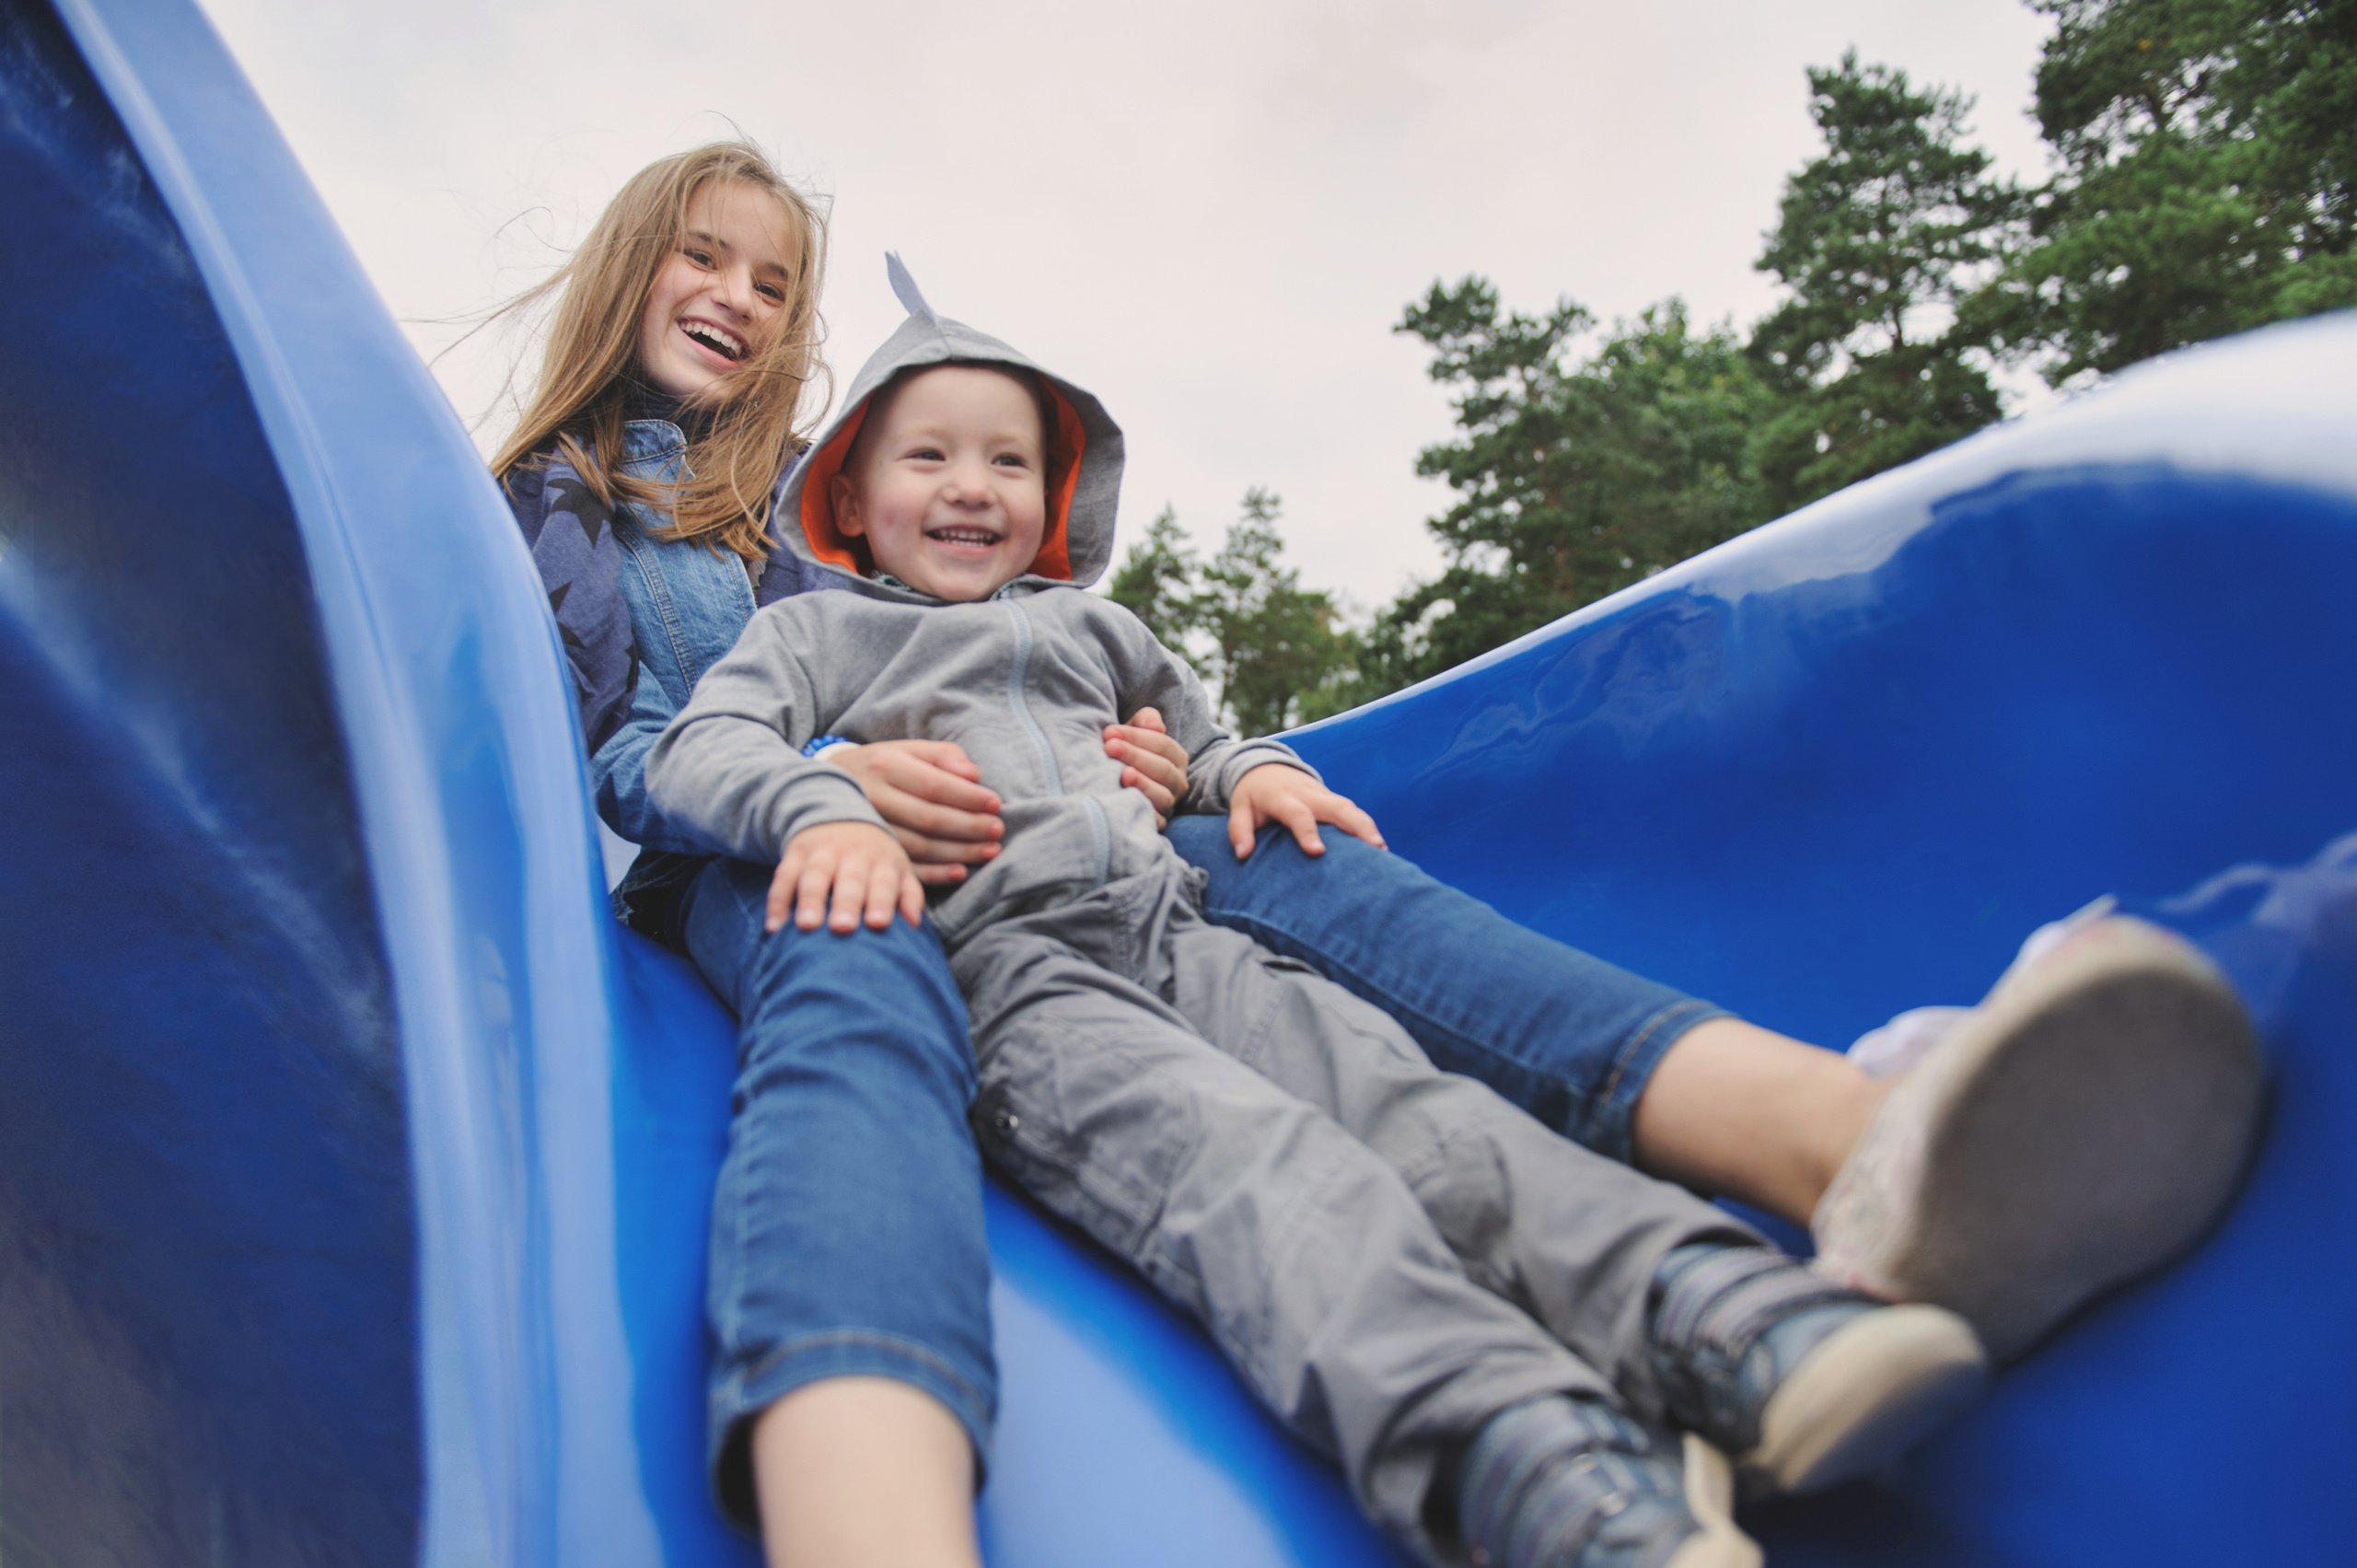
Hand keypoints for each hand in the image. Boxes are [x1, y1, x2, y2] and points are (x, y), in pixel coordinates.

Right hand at [768, 820, 925, 933]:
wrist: (836, 816)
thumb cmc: (873, 858)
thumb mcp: (897, 869)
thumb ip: (908, 895)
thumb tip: (915, 923)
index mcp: (881, 860)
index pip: (883, 882)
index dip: (881, 901)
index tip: (878, 923)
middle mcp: (851, 855)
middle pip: (849, 880)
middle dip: (845, 903)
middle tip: (843, 927)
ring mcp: (821, 853)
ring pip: (813, 876)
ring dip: (809, 900)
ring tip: (806, 926)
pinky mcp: (794, 854)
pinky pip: (783, 877)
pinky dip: (777, 901)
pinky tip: (774, 926)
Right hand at [826, 740, 1003, 885]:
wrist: (825, 786)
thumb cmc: (880, 765)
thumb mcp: (907, 749)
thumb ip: (942, 756)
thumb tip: (974, 774)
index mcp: (885, 765)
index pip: (935, 785)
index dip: (969, 797)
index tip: (996, 803)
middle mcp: (874, 797)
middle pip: (929, 818)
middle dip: (969, 827)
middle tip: (997, 830)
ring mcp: (869, 828)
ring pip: (920, 846)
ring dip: (959, 852)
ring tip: (990, 851)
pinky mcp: (869, 851)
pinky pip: (905, 867)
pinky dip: (935, 874)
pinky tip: (960, 872)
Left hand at [1103, 706, 1189, 827]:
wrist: (1112, 781)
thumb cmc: (1124, 752)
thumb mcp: (1133, 731)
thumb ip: (1144, 720)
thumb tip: (1155, 725)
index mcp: (1176, 758)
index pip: (1163, 745)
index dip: (1137, 737)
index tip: (1109, 733)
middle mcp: (1177, 783)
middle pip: (1163, 769)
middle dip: (1135, 756)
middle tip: (1109, 747)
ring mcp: (1168, 805)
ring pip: (1163, 797)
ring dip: (1143, 785)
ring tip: (1123, 775)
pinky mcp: (1157, 824)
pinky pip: (1156, 823)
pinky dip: (1146, 815)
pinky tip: (1128, 804)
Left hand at [1226, 764, 1385, 860]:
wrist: (1264, 766)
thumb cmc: (1252, 795)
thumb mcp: (1239, 809)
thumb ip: (1239, 831)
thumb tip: (1243, 854)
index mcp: (1283, 797)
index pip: (1297, 813)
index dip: (1307, 831)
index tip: (1317, 852)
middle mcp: (1308, 794)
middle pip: (1337, 806)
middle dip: (1357, 826)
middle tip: (1375, 848)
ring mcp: (1323, 795)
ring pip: (1350, 807)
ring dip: (1368, 827)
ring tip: (1383, 852)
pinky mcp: (1332, 800)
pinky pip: (1352, 812)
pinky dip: (1366, 827)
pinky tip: (1379, 848)